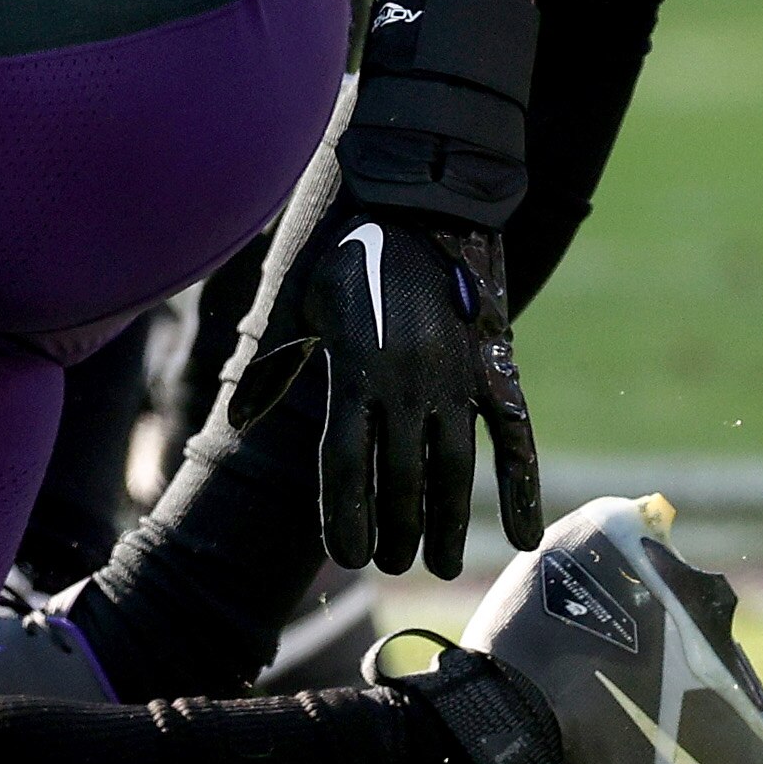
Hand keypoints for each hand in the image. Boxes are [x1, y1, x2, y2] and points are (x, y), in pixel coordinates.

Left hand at [238, 200, 541, 576]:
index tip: (348, 555)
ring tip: (435, 562)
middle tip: (390, 564)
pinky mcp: (494, 366)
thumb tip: (238, 418)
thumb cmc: (350, 249)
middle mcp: (406, 381)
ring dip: (444, 523)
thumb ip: (275, 362)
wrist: (423, 199)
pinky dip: (523, 487)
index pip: (343, 464)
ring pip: (453, 470)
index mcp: (353, 369)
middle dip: (394, 530)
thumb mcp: (300, 300)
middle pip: (397, 478)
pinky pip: (514, 437)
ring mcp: (456, 377)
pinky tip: (524, 535)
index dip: (345, 516)